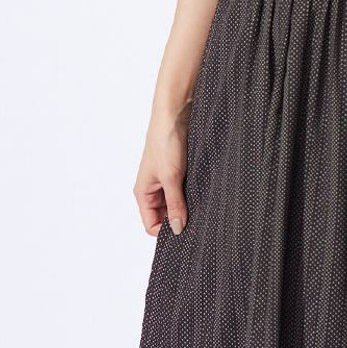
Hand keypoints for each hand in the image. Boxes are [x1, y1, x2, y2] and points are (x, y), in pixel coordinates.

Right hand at [133, 101, 191, 236]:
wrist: (175, 116)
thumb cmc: (165, 142)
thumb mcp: (171, 178)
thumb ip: (175, 204)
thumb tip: (177, 229)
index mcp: (143, 193)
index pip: (151, 225)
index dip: (165, 230)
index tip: (184, 231)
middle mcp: (153, 190)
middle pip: (164, 217)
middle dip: (179, 219)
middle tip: (197, 222)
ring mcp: (166, 182)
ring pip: (176, 204)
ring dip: (187, 207)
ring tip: (201, 206)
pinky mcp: (178, 173)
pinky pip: (184, 192)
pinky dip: (192, 196)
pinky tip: (203, 195)